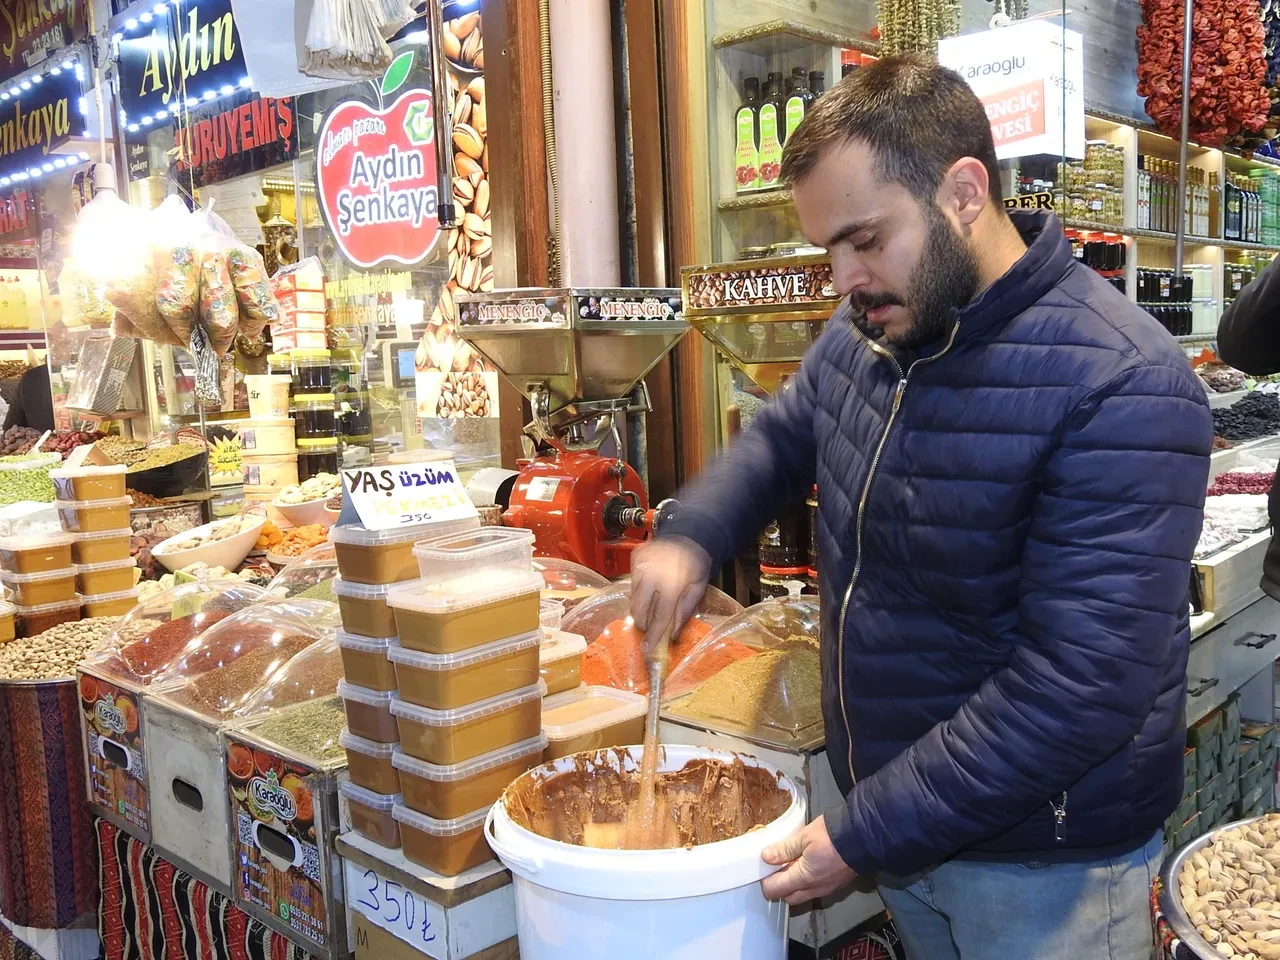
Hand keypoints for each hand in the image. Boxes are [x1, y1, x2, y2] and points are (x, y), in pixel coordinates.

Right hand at [629, 537, 710, 652]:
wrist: (689, 534)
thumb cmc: (697, 564)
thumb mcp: (699, 588)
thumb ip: (685, 610)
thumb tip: (674, 634)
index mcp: (671, 584)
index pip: (659, 616)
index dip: (653, 635)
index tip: (646, 649)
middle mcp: (652, 574)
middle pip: (639, 609)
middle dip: (643, 623)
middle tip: (649, 627)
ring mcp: (641, 565)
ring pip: (633, 597)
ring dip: (641, 606)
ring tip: (652, 604)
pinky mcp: (635, 558)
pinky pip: (632, 582)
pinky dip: (639, 589)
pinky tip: (651, 585)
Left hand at [760, 816, 855, 904]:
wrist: (864, 837)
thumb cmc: (833, 835)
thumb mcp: (805, 836)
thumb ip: (785, 849)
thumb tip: (766, 857)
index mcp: (804, 878)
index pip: (775, 890)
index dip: (765, 880)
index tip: (764, 866)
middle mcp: (814, 889)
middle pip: (788, 897)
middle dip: (778, 885)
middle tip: (776, 865)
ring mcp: (826, 889)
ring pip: (802, 895)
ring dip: (793, 884)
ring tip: (791, 863)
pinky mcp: (835, 885)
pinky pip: (814, 890)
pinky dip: (806, 882)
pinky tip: (806, 865)